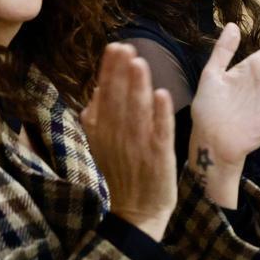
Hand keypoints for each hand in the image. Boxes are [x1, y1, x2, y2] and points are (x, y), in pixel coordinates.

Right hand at [81, 43, 175, 241]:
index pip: (105, 95)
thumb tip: (97, 89)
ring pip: (138, 112)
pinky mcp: (159, 156)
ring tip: (140, 62)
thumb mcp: (101, 144)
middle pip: (119, 99)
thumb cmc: (121, 173)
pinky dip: (161, 115)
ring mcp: (138, 146)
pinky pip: (160, 132)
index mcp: (102, 130)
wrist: (136, 213)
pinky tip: (162, 95)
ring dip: (139, 87)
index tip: (115, 47)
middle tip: (125, 47)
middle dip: (122, 72)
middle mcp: (117, 136)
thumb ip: (97, 117)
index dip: (110, 71)